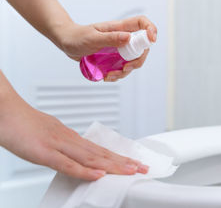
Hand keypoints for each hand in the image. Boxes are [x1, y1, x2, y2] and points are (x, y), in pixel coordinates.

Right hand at [0, 76, 148, 180]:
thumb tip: (77, 153)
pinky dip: (85, 171)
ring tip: (131, 171)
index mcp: (71, 137)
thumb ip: (64, 146)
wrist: (4, 110)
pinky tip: (99, 175)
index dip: (118, 157)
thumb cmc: (23, 123)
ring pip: (91, 158)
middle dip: (124, 162)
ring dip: (113, 165)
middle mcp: (69, 139)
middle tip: (143, 168)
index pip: (100, 149)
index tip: (134, 162)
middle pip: (101, 153)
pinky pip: (68, 164)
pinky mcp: (45, 153)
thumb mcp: (49, 136)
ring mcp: (58, 145)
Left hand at [56, 16, 156, 81]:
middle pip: (142, 47)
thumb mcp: (93, 38)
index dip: (150, 29)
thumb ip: (110, 38)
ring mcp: (120, 48)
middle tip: (126, 68)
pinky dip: (117, 75)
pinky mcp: (115, 58)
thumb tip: (129, 38)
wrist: (66, 42)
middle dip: (138, 60)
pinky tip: (107, 76)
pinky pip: (123, 67)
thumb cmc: (77, 36)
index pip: (141, 23)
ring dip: (125, 71)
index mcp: (120, 28)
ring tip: (110, 75)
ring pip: (133, 60)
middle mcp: (123, 37)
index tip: (151, 40)